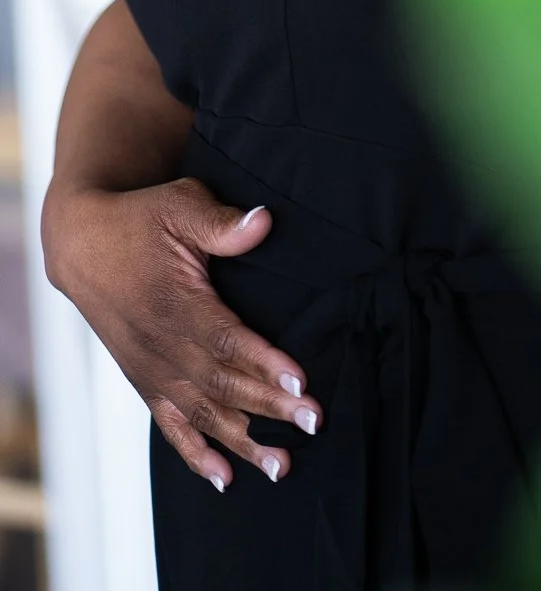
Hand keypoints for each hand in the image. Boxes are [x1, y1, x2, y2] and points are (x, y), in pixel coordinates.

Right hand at [42, 176, 321, 490]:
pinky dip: (197, 455)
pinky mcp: (145, 382)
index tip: (301, 382)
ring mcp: (152, 369)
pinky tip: (225, 479)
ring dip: (243, 441)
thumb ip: (222, 222)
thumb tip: (264, 221)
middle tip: (314, 422)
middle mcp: (162, 346)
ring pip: (202, 415)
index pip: (226, 340)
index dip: (263, 363)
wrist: (82, 246)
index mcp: (174, 303)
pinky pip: (172, 426)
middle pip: (222, 385)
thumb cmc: (138, 221)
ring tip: (281, 465)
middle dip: (270, 407)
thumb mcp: (179, 206)